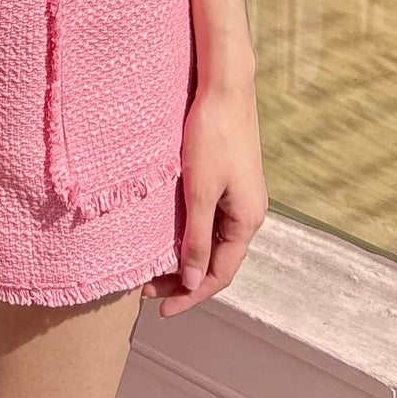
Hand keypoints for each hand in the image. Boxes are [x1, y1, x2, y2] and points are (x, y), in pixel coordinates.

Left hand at [146, 78, 265, 317]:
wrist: (225, 88)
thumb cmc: (213, 135)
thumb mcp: (200, 191)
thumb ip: (195, 239)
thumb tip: (192, 281)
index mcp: (246, 220)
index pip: (220, 274)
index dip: (191, 296)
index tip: (160, 309)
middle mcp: (248, 213)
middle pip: (217, 260)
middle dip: (184, 280)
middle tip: (147, 290)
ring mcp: (240, 197)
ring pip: (213, 241)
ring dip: (186, 257)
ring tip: (154, 268)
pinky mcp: (230, 180)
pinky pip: (212, 221)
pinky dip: (190, 235)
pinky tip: (169, 235)